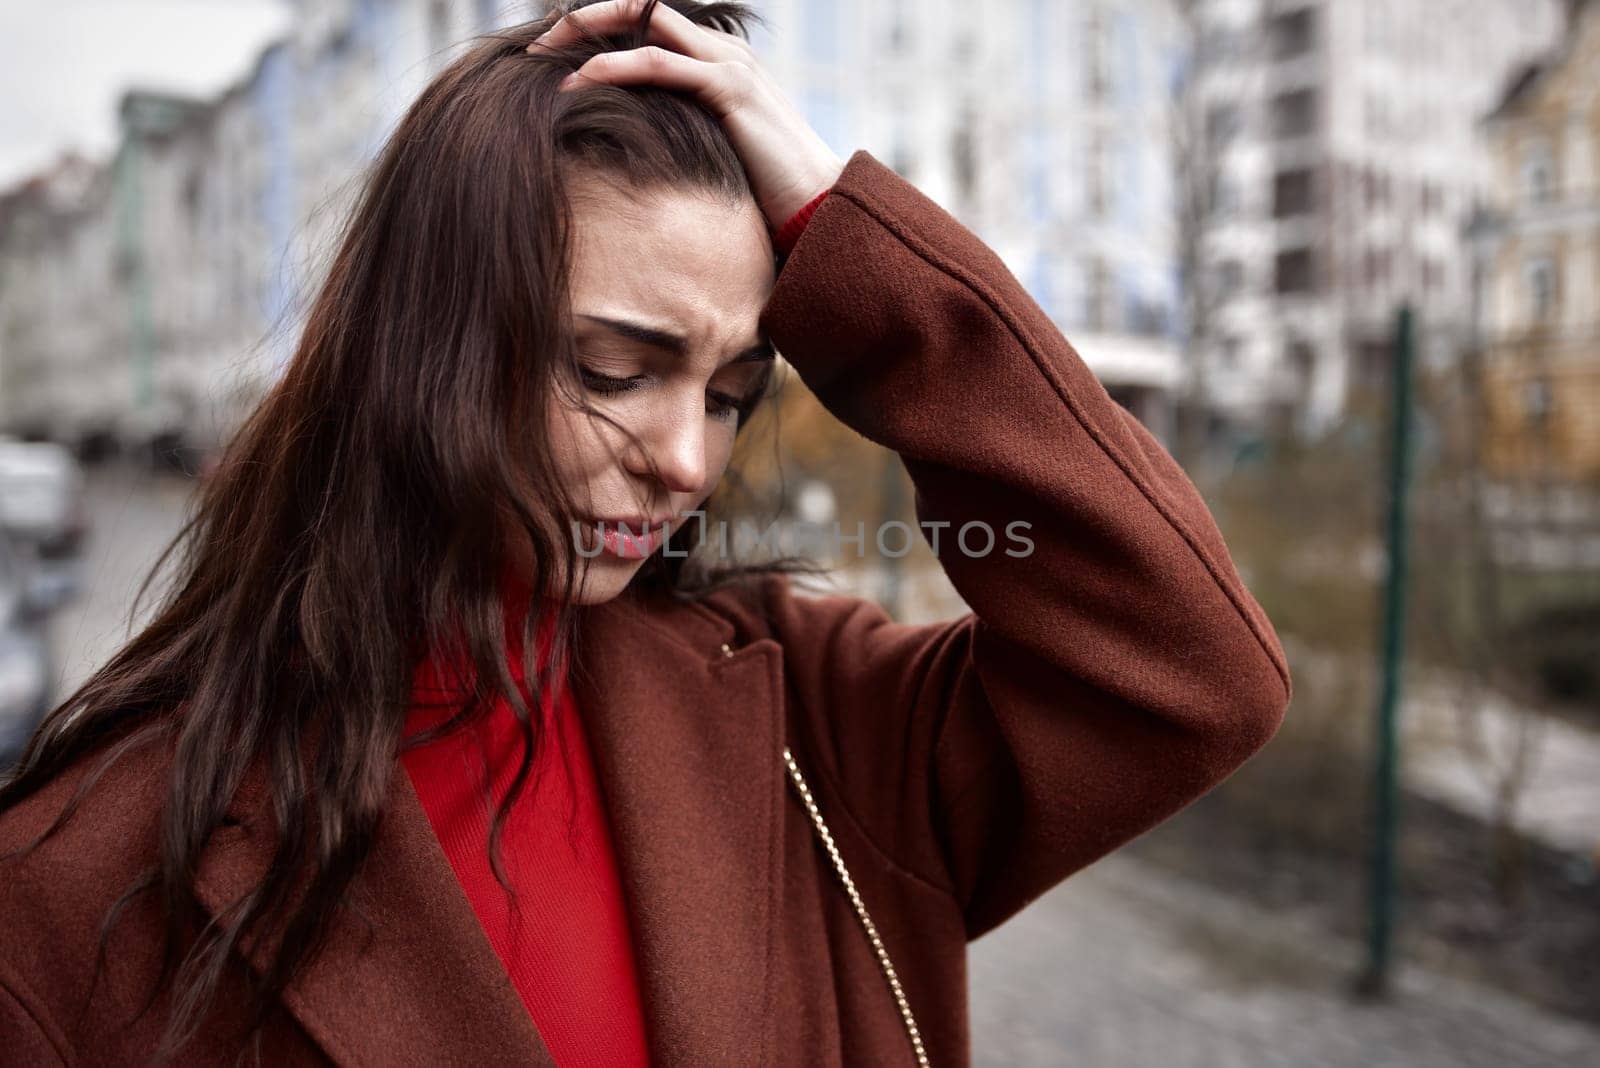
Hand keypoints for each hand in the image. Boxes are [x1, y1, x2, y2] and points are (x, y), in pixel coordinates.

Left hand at [530, 0, 843, 229]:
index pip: (650, 24)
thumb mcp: (715, 158)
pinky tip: (577, 83)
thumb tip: (638, 157)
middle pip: (642, 9)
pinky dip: (613, 68)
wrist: (821, 210)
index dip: (601, 29)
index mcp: (719, 63)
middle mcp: (725, 52)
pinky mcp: (730, 89)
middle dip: (583, 21)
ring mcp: (730, 65)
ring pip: (646, 24)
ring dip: (587, 36)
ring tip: (542, 59)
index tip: (555, 52)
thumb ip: (683, 139)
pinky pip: (659, 63)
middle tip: (535, 45)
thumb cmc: (770, 197)